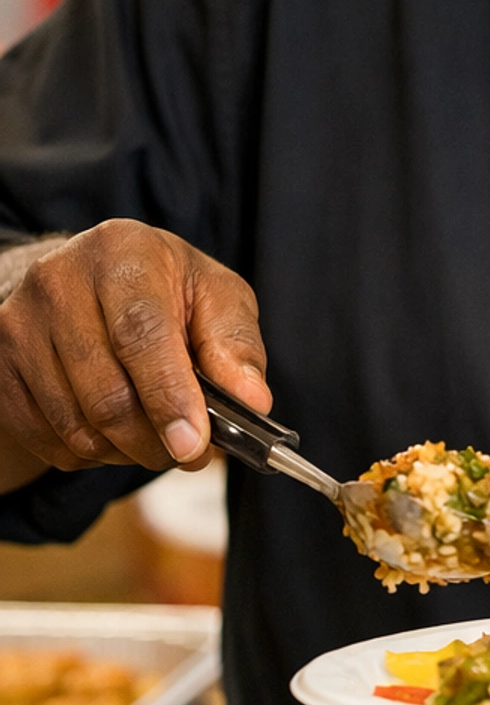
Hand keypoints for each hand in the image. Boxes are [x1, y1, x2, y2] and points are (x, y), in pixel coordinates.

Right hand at [0, 222, 267, 482]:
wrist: (86, 279)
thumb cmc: (163, 288)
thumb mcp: (214, 295)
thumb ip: (236, 346)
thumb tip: (252, 403)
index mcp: (122, 252)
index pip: (141, 332)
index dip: (168, 394)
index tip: (192, 443)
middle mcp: (59, 281)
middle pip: (106, 392)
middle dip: (155, 440)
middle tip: (190, 453)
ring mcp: (19, 324)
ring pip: (77, 425)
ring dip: (126, 451)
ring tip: (155, 436)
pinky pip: (48, 439)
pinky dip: (90, 453)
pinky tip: (113, 431)